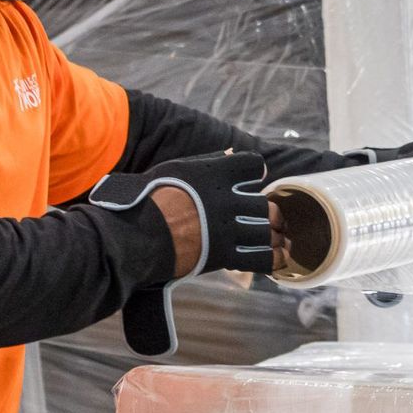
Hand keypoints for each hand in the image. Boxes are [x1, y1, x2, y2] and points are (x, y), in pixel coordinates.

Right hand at [87, 151, 271, 277]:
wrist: (136, 236)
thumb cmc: (148, 201)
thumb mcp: (175, 170)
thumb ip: (208, 163)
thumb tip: (231, 153)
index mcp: (215, 174)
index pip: (254, 165)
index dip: (255, 173)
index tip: (253, 181)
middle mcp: (227, 199)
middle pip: (263, 204)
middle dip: (266, 213)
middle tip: (263, 219)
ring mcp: (228, 229)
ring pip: (267, 231)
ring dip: (272, 236)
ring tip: (274, 239)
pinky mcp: (226, 255)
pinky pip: (262, 258)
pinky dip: (273, 259)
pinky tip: (277, 258)